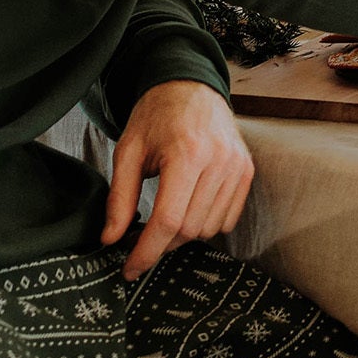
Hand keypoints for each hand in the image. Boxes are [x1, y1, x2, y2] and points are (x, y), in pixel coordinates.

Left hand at [101, 80, 253, 280]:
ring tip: (165, 219)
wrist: (191, 88)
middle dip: (161, 244)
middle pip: (189, 229)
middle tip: (140, 240)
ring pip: (209, 228)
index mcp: (187, 153)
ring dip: (183, 235)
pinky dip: (205, 224)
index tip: (130, 269)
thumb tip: (111, 238)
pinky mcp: (247, 171)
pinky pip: (228, 219)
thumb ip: (119, 197)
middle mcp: (219, 161)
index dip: (146, 251)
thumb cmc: (156, 117)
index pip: (168, 220)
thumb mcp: (128, 151)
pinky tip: (188, 208)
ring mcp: (237, 166)